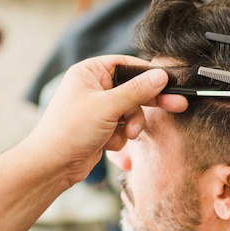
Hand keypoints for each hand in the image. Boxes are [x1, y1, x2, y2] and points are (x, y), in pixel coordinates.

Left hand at [31, 54, 187, 184]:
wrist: (52, 166)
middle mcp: (93, 88)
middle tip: (177, 105)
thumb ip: (136, 91)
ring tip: (125, 135)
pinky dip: (119, 138)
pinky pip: (123, 129)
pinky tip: (106, 144)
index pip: (126, 65)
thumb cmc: (69, 130)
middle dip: (149, 102)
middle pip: (133, 89)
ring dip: (131, 125)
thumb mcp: (107, 107)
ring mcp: (97, 110)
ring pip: (131, 112)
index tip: (169, 82)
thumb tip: (160, 76)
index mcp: (89, 73)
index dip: (148, 74)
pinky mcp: (100, 129)